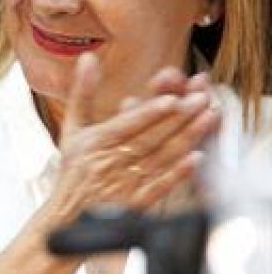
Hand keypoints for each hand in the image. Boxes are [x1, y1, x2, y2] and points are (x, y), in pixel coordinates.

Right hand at [46, 55, 217, 222]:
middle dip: (177, 119)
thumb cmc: (73, 170)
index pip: (125, 126)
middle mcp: (109, 162)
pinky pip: (159, 186)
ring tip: (208, 118)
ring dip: (186, 138)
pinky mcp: (136, 202)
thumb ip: (82, 92)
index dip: (148, 113)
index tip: (171, 100)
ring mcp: (124, 183)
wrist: (66, 215)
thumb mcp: (72, 128)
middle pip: (148, 138)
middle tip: (202, 100)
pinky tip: (195, 159)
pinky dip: (177, 173)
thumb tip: (88, 58)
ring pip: (159, 158)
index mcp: (94, 143)